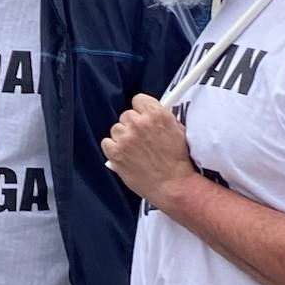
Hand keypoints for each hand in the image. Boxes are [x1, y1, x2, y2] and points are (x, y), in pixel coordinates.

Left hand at [101, 93, 196, 210]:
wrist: (173, 185)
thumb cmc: (178, 161)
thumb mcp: (178, 131)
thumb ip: (162, 118)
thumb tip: (152, 112)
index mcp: (156, 114)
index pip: (138, 100)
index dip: (140, 110)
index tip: (142, 117)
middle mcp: (139, 123)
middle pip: (126, 115)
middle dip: (132, 126)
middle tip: (140, 139)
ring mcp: (126, 138)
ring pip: (116, 129)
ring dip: (122, 138)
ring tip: (134, 151)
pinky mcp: (116, 152)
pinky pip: (106, 142)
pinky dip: (112, 149)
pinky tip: (124, 156)